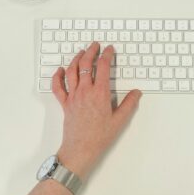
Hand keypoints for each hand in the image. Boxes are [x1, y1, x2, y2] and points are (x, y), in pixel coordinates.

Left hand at [50, 42, 141, 179]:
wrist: (81, 149)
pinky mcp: (65, 103)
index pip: (103, 67)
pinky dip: (57, 76)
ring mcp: (73, 96)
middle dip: (91, 51)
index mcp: (99, 93)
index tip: (109, 50)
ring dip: (76, 59)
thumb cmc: (99, 137)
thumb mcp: (119, 121)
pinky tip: (60, 70)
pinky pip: (58, 87)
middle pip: (85, 64)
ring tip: (81, 52)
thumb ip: (129, 104)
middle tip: (95, 45)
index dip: (106, 55)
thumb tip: (136, 92)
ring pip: (71, 71)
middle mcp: (85, 91)